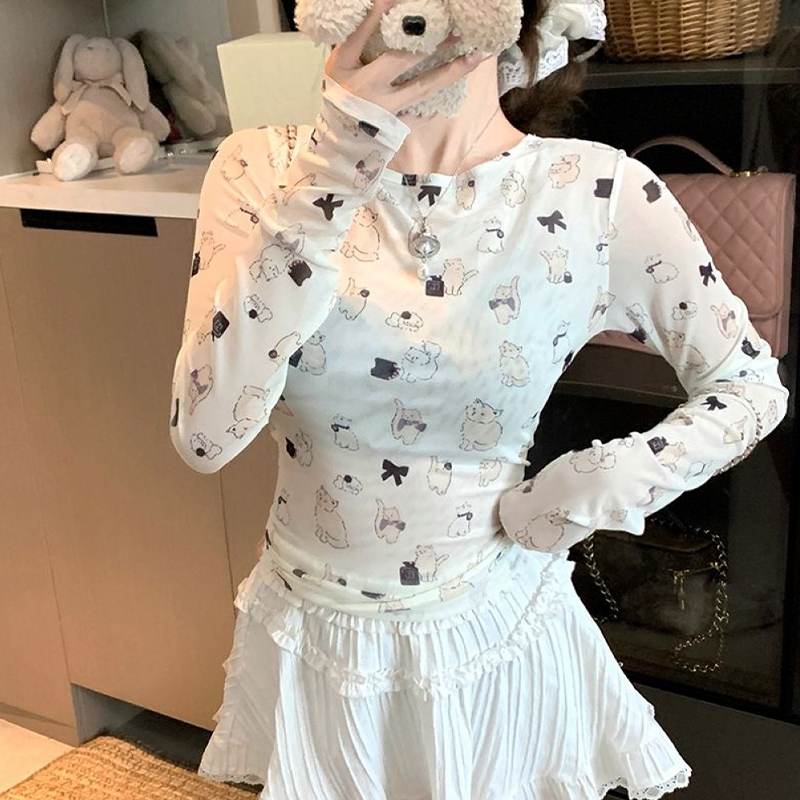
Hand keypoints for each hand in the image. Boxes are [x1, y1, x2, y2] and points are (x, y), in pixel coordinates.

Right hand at [323, 0, 490, 116]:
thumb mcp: (339, 66)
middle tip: (456, 26)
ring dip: (452, 70)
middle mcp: (367, 86)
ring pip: (423, 87)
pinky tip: (458, 83)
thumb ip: (357, 42)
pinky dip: (440, 96)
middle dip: (430, 41)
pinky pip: (423, 109)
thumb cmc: (339, 94)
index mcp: (345, 67)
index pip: (362, 34)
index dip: (380, 14)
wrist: (337, 141)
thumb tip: (385, 11)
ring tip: (476, 55)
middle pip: (401, 59)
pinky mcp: (397, 124)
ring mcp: (385, 108)